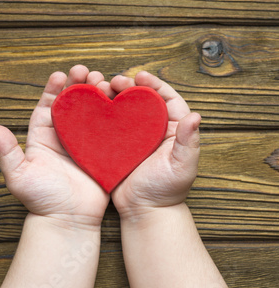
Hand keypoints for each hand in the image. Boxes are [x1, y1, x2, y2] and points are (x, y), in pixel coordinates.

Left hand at [0, 65, 110, 228]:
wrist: (67, 222)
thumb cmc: (40, 200)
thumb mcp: (18, 175)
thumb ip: (7, 152)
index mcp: (43, 137)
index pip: (47, 106)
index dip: (53, 89)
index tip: (60, 74)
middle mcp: (63, 137)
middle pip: (71, 104)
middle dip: (77, 85)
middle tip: (85, 71)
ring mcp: (84, 145)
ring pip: (91, 113)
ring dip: (97, 95)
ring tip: (104, 81)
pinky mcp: (102, 154)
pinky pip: (108, 131)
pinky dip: (114, 116)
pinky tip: (120, 102)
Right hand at [110, 71, 200, 219]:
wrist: (144, 212)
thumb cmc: (166, 191)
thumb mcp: (181, 166)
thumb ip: (188, 142)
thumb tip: (196, 115)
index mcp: (170, 130)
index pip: (166, 99)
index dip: (155, 84)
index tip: (141, 75)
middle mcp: (151, 131)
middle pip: (142, 100)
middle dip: (129, 86)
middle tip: (116, 80)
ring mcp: (132, 139)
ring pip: (123, 110)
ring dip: (113, 96)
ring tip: (101, 88)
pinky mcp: (115, 147)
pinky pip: (108, 126)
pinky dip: (100, 115)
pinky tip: (91, 107)